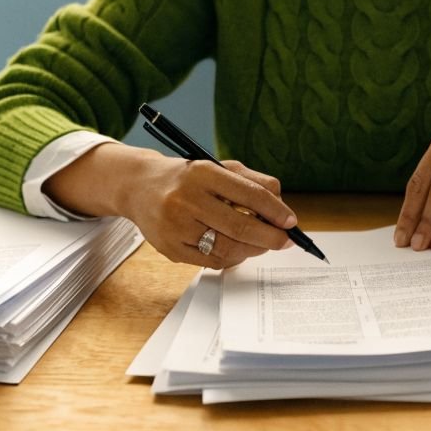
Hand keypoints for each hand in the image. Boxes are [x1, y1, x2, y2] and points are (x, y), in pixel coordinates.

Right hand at [46, 144, 296, 268]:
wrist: (140, 187)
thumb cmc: (188, 178)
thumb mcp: (219, 168)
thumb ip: (253, 182)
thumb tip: (282, 205)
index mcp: (203, 173)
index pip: (249, 193)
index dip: (275, 211)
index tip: (291, 222)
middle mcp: (186, 199)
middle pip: (239, 224)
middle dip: (269, 236)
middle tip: (285, 241)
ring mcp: (175, 226)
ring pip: (226, 247)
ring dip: (252, 250)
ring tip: (263, 245)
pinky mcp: (169, 248)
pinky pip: (210, 261)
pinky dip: (232, 259)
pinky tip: (239, 250)